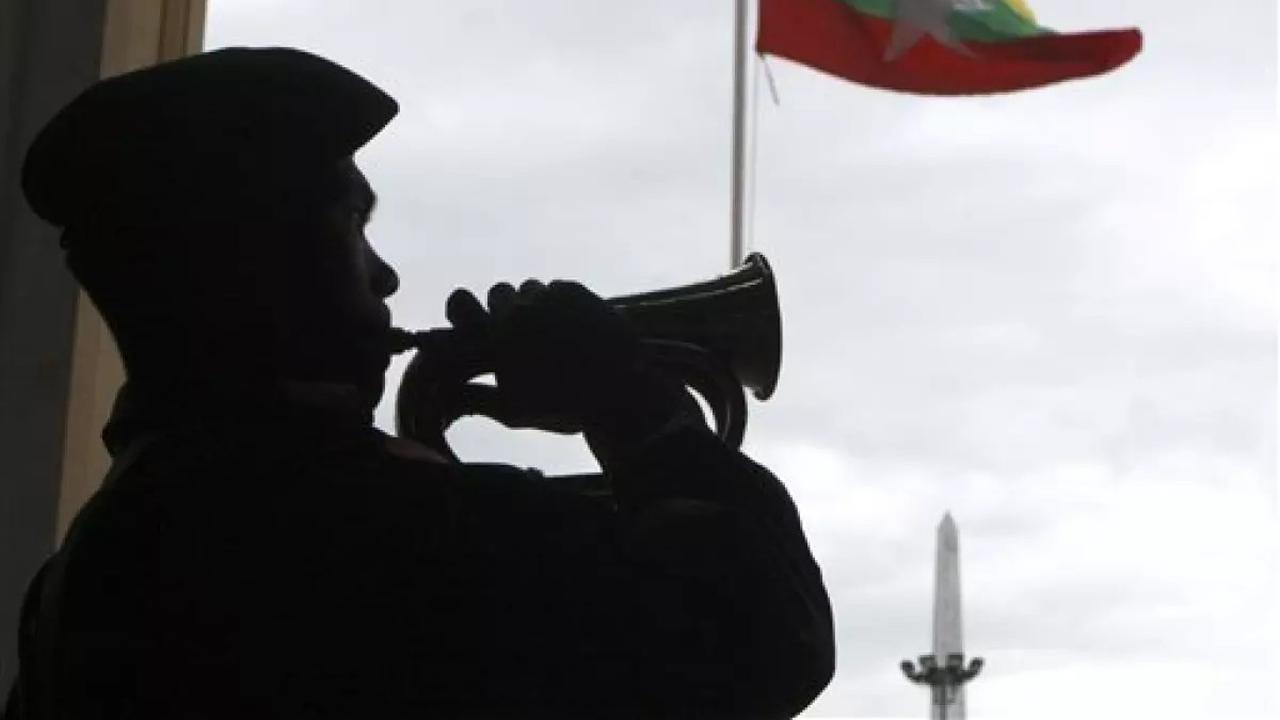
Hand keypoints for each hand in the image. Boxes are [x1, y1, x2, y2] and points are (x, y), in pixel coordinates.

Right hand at [445, 279, 644, 433]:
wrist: (619, 391)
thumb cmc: (562, 407)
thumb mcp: (514, 412)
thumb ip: (477, 399)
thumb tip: (448, 396)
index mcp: (497, 337)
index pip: (460, 301)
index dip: (465, 310)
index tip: (479, 323)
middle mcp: (519, 311)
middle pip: (499, 292)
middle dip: (506, 310)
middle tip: (523, 334)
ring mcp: (549, 297)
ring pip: (530, 288)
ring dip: (534, 305)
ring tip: (551, 331)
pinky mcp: (576, 291)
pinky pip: (557, 288)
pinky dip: (560, 303)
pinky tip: (573, 326)